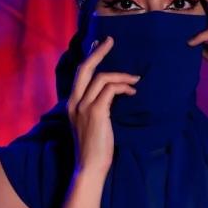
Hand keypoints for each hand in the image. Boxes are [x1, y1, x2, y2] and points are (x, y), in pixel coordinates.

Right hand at [66, 36, 140, 175]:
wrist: (90, 166)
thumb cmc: (94, 148)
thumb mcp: (91, 123)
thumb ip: (96, 107)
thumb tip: (112, 93)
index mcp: (72, 104)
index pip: (79, 74)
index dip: (89, 57)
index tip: (98, 44)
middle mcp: (74, 102)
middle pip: (85, 68)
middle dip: (98, 52)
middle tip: (110, 40)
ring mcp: (83, 106)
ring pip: (101, 77)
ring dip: (121, 76)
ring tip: (135, 80)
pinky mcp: (96, 112)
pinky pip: (110, 90)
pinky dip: (123, 87)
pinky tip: (132, 92)